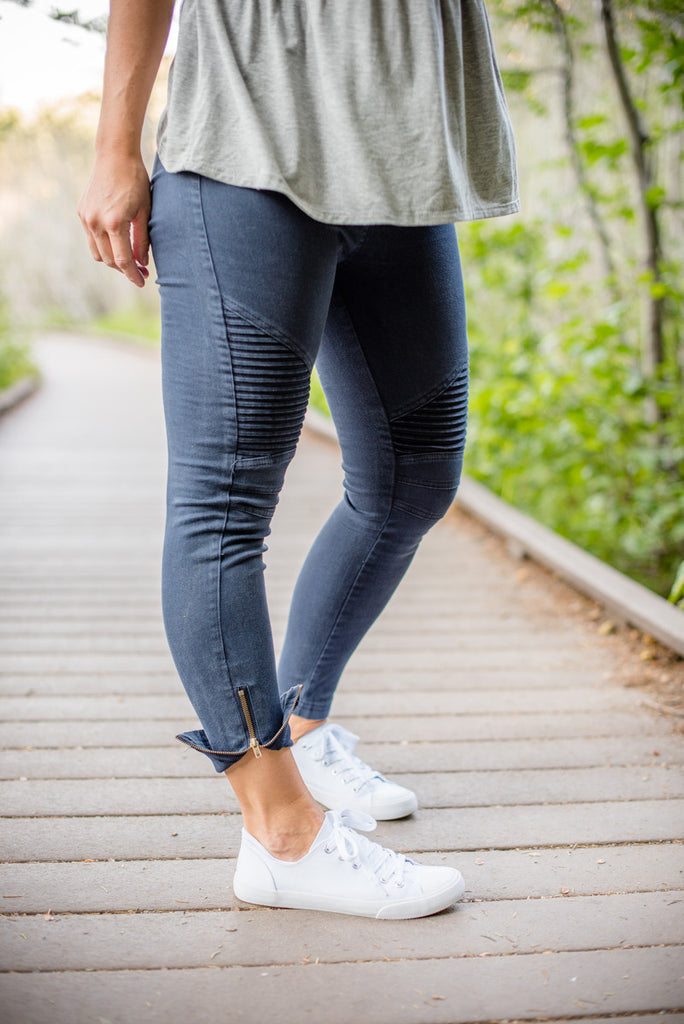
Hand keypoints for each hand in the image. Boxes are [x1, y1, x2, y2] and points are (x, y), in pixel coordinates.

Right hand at [78, 153, 151, 287]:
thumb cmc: (135, 181)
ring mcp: (86, 217)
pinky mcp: (82, 212)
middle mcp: (96, 222)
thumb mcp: (145, 211)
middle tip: (141, 272)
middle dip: (125, 270)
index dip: (133, 275)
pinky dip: (104, 246)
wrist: (115, 156)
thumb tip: (142, 263)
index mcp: (114, 223)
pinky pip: (92, 238)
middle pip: (109, 260)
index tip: (142, 282)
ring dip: (113, 260)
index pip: (123, 261)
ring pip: (97, 252)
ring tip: (129, 260)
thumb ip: (142, 240)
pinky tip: (118, 243)